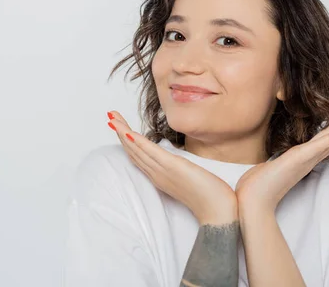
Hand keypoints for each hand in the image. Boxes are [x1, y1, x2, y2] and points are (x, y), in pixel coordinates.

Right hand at [107, 110, 237, 224]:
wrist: (218, 212)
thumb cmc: (209, 197)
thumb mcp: (191, 179)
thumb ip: (182, 171)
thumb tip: (182, 164)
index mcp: (160, 177)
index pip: (139, 156)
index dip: (127, 141)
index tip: (121, 127)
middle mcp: (157, 174)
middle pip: (133, 151)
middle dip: (121, 132)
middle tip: (111, 116)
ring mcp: (163, 171)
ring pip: (138, 149)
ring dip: (123, 133)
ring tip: (113, 118)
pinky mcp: (173, 167)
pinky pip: (151, 153)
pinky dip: (138, 142)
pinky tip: (128, 133)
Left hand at [235, 101, 328, 213]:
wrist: (252, 202)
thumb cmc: (256, 188)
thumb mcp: (267, 170)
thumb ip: (272, 165)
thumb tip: (267, 165)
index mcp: (300, 160)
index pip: (322, 141)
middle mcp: (306, 160)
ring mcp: (303, 160)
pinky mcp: (297, 161)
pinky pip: (318, 147)